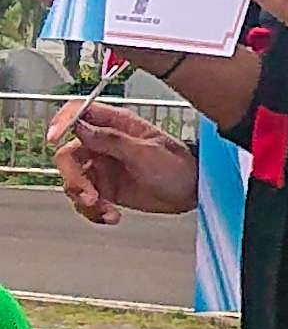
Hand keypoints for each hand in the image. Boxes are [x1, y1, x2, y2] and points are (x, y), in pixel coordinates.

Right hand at [53, 99, 198, 221]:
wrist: (193, 193)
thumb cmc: (179, 166)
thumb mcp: (146, 152)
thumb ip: (112, 140)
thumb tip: (81, 127)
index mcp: (116, 125)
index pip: (79, 113)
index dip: (62, 121)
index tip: (54, 138)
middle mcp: (104, 144)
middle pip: (67, 155)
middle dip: (73, 178)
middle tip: (89, 196)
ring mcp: (103, 167)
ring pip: (73, 181)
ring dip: (84, 199)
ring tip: (105, 210)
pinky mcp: (105, 189)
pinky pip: (85, 200)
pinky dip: (93, 211)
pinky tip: (111, 216)